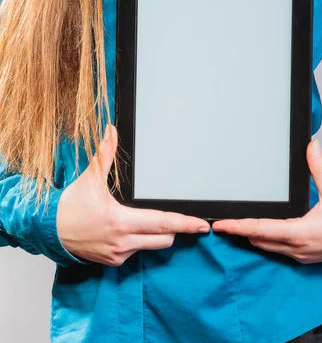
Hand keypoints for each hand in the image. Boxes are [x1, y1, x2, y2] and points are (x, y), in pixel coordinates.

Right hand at [57, 125, 209, 265]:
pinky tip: (124, 230)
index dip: (185, 224)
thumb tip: (112, 130)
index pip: (163, 224)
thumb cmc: (71, 205)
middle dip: (173, 228)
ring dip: (155, 234)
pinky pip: (136, 252)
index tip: (202, 225)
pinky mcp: (113, 262)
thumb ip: (105, 154)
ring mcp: (119, 254)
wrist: (49, 230)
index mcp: (122, 221)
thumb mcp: (90, 178)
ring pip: (151, 246)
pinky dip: (138, 241)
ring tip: (142, 220)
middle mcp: (123, 242)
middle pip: (164, 238)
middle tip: (178, 218)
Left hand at [212, 139, 321, 263]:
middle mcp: (299, 247)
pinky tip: (261, 229)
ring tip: (236, 224)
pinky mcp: (306, 254)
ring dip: (252, 235)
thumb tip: (310, 146)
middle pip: (259, 240)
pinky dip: (266, 239)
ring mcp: (302, 253)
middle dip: (240, 231)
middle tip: (221, 221)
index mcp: (303, 232)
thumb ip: (319, 168)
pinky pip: (279, 249)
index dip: (238, 227)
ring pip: (268, 247)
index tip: (220, 225)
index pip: (262, 230)